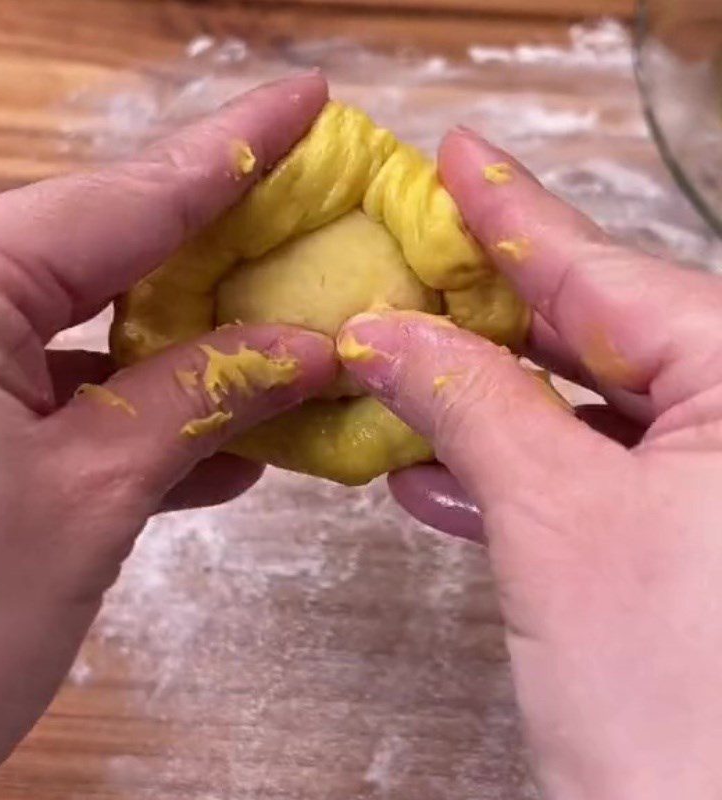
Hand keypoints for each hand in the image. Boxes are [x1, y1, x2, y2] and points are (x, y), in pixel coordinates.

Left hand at [0, 75, 336, 799]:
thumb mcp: (85, 500)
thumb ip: (195, 401)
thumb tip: (303, 347)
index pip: (128, 196)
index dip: (234, 146)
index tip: (308, 100)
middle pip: (112, 258)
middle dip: (222, 260)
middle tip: (313, 239)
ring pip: (97, 338)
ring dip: (195, 361)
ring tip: (293, 358)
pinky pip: (66, 400)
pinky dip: (142, 422)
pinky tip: (222, 450)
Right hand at [339, 130, 721, 797]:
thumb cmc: (684, 707)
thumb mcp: (559, 523)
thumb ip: (471, 404)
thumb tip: (386, 334)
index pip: (600, 272)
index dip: (513, 211)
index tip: (454, 156)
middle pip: (588, 334)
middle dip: (482, 310)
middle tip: (405, 265)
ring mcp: (712, 488)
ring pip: (576, 410)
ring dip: (477, 401)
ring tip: (393, 366)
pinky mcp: (679, 549)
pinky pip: (581, 479)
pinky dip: (505, 475)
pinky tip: (430, 472)